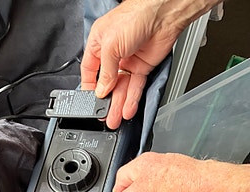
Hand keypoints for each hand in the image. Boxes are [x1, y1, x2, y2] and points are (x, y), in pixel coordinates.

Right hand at [81, 0, 215, 128]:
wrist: (163, 14)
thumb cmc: (135, 16)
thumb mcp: (110, 45)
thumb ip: (105, 72)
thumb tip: (101, 91)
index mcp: (99, 45)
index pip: (90, 71)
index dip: (89, 88)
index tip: (89, 102)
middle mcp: (112, 54)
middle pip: (107, 84)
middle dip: (106, 101)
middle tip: (103, 116)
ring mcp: (128, 62)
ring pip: (121, 88)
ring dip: (118, 104)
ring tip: (114, 119)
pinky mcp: (142, 67)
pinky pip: (135, 87)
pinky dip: (132, 99)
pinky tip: (127, 109)